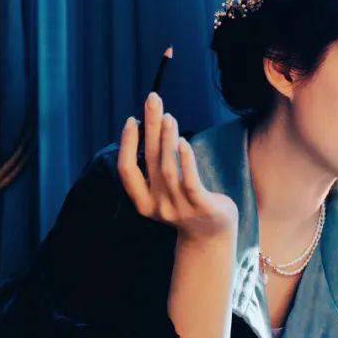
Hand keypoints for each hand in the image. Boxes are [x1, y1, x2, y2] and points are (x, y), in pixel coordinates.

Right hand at [117, 92, 237, 241]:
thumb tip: (149, 131)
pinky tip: (183, 141)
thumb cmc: (186, 207)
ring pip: (168, 169)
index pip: (127, 170)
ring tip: (169, 116)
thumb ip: (155, 170)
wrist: (210, 237)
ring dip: (166, 139)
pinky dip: (185, 160)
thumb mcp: (164, 192)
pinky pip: (190, 181)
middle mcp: (157, 205)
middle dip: (149, 127)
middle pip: (149, 160)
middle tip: (152, 99)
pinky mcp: (201, 207)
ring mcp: (179, 207)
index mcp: (143, 202)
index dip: (127, 144)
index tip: (131, 120)